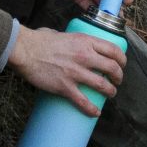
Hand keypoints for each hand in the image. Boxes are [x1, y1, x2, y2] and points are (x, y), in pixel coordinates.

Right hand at [10, 24, 125, 116]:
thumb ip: (72, 40)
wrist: (24, 50)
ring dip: (110, 92)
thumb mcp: (62, 33)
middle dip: (118, 77)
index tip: (122, 64)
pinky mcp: (65, 87)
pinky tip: (95, 112)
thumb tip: (73, 44)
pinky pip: (83, 102)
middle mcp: (84, 56)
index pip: (113, 50)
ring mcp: (76, 72)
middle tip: (117, 81)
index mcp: (85, 41)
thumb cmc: (39, 40)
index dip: (122, 59)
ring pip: (102, 86)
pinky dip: (91, 109)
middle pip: (112, 68)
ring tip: (110, 94)